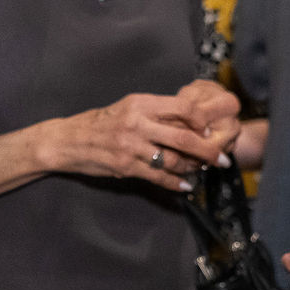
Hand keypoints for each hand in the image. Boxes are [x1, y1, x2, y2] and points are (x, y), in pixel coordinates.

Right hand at [35, 82, 236, 190]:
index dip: (201, 120)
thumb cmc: (98, 123)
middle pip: (184, 137)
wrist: (66, 141)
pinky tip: (185, 186)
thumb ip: (154, 113)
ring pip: (173, 160)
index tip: (210, 129)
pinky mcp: (125, 167)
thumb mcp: (126, 108)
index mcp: (140, 104)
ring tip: (202, 171)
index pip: (183, 107)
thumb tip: (187, 121)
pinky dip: (175, 183)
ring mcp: (131, 147)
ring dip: (192, 168)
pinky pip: (158, 177)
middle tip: (222, 160)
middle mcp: (137, 124)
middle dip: (208, 150)